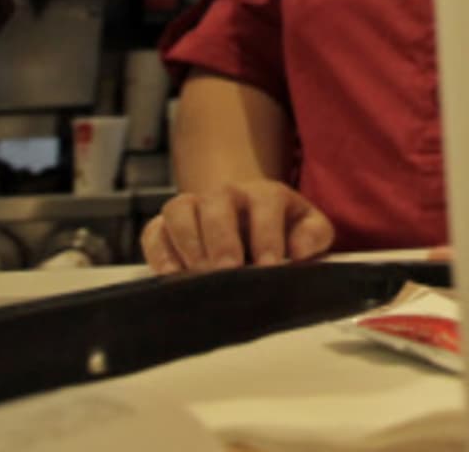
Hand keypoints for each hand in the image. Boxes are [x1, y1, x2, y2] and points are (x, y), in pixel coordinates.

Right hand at [140, 181, 333, 273]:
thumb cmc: (283, 231)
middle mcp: (226, 194)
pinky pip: (154, 231)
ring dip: (187, 241)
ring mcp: (193, 207)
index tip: (268, 265)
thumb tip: (298, 250)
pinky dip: (159, 251)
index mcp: (265, 194)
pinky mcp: (165, 227)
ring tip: (199, 274)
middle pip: (217, 202)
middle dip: (221, 237)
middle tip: (227, 270)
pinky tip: (171, 274)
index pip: (266, 203)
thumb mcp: (308, 229)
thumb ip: (314, 235)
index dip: (267, 234)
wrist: (249, 224)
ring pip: (179, 209)